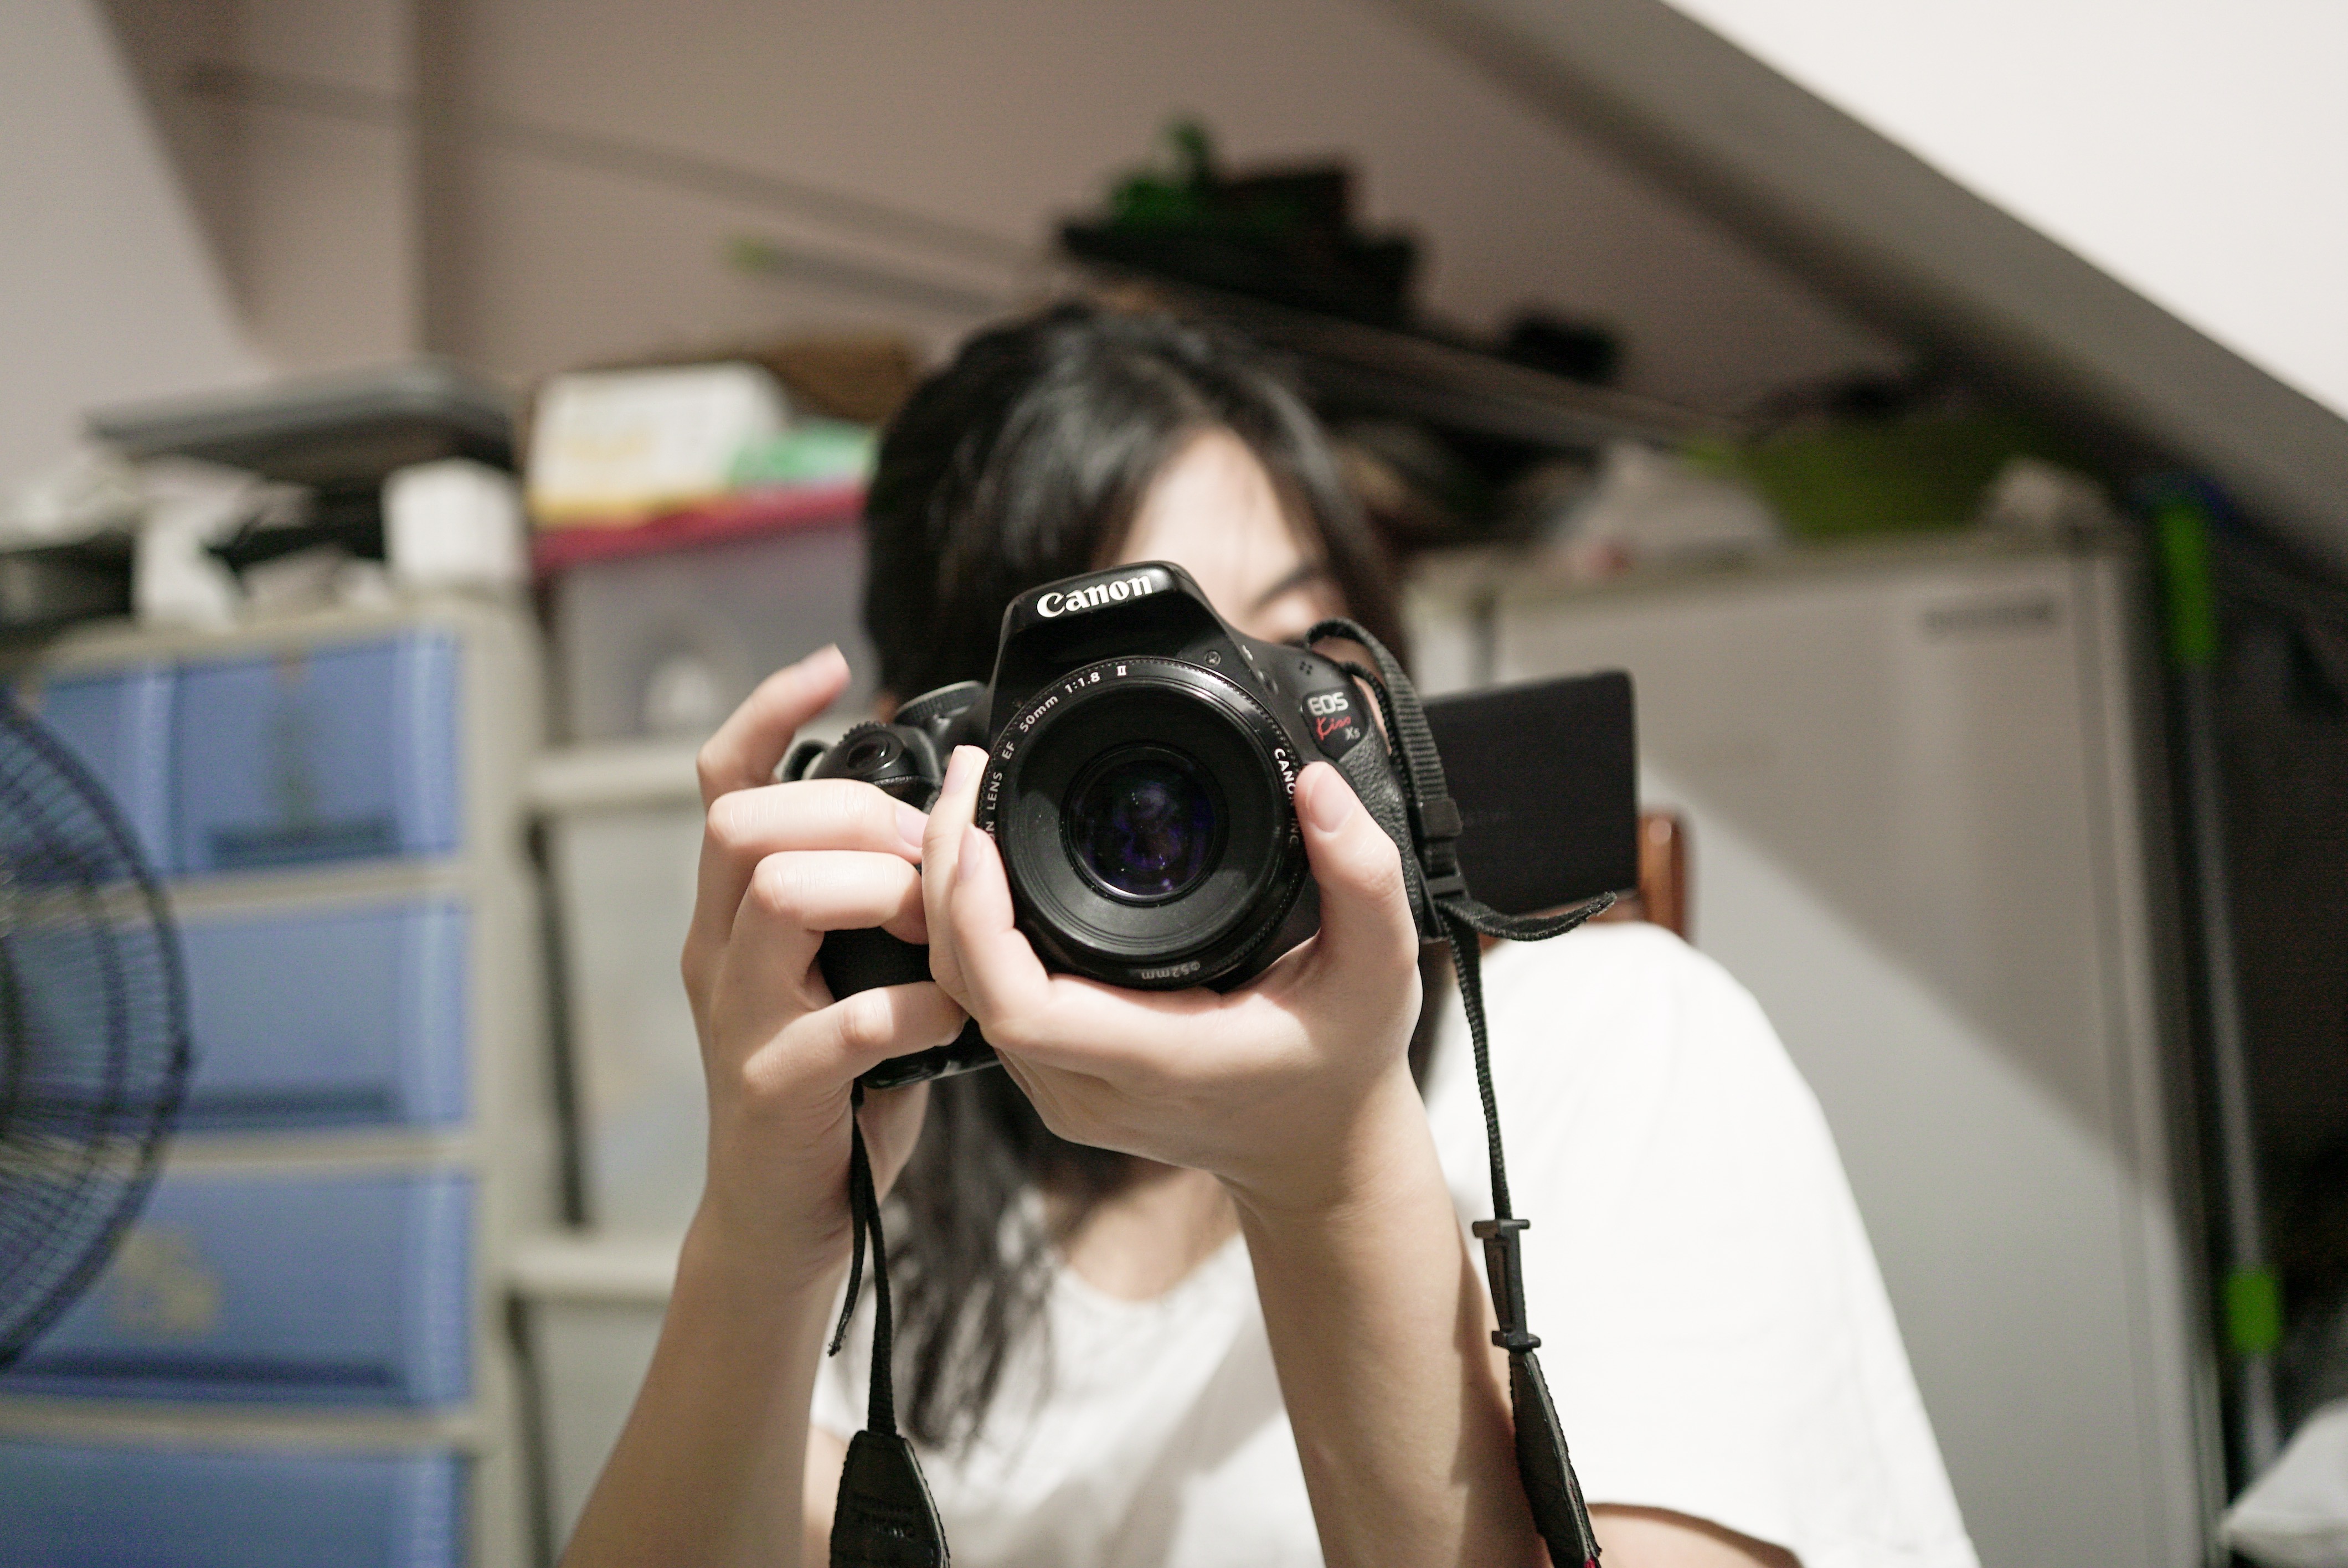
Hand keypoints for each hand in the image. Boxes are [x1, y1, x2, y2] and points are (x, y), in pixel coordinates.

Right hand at [680, 647, 967, 1264]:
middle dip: (853, 812)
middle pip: (747, 821)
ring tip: (936, 920)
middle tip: (927, 849)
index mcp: (733, 915)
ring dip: (879, 888)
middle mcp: (717, 952)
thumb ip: (875, 904)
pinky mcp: (772, 1087)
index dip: (769, 713)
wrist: (783, 1223)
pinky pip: (846, 1020)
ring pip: (782, 893)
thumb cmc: (837, 1092)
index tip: (834, 666)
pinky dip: (918, 1006)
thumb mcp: (847, 973)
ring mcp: (737, 1019)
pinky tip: (956, 1016)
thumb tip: (949, 822)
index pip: (723, 783)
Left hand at [919, 743, 1426, 1216]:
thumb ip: (1363, 875)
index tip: (983, 835)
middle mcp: (1094, 1087)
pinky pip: (987, 1001)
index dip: (979, 921)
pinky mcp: (1058, 1078)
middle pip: (971, 988)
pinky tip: (985, 866)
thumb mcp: (1382, 966)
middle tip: (972, 775)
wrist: (1321, 1149)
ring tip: (971, 803)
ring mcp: (1067, 1091)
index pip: (1021, 1006)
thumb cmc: (1345, 1058)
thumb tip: (1320, 788)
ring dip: (952, 900)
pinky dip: (972, 931)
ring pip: (966, 996)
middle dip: (949, 878)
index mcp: (1159, 1060)